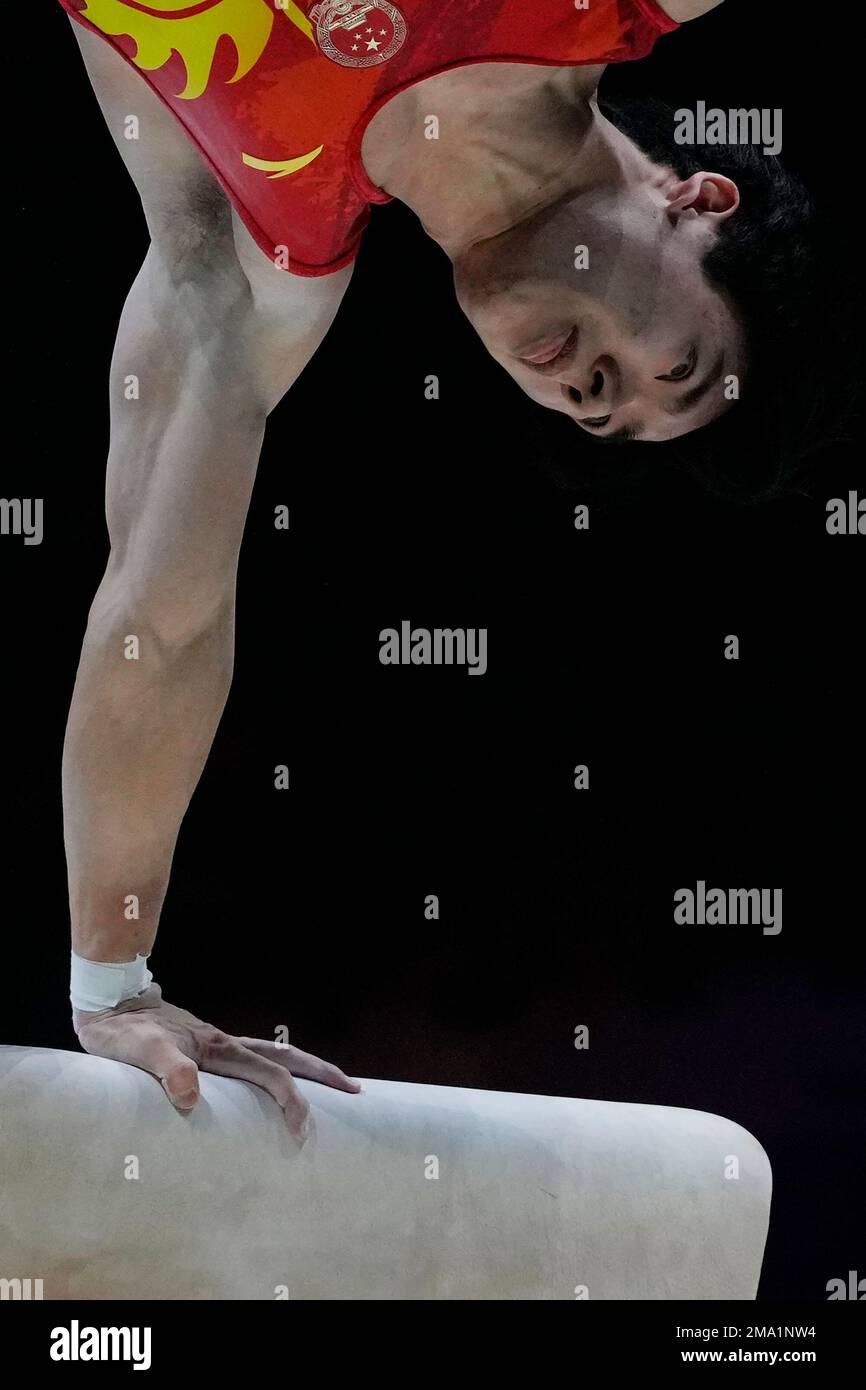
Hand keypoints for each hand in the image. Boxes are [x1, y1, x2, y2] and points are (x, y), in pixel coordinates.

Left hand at [72, 983, 359, 1139]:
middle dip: (323, 1074)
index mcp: (218, 1048)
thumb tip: (190, 1097)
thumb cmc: (121, 1030)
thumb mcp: (140, 1051)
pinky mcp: (204, 1047)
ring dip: (305, 1069)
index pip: (270, 1075)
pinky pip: (252, 1060)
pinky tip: (267, 1083)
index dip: (291, 1102)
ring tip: (329, 1085)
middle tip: (355, 1092)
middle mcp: (225, 1044)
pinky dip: (274, 1069)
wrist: (108, 999)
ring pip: (273, 1054)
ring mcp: (217, 1044)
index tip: (302, 1132)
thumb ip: (166, 1068)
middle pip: (287, 1057)